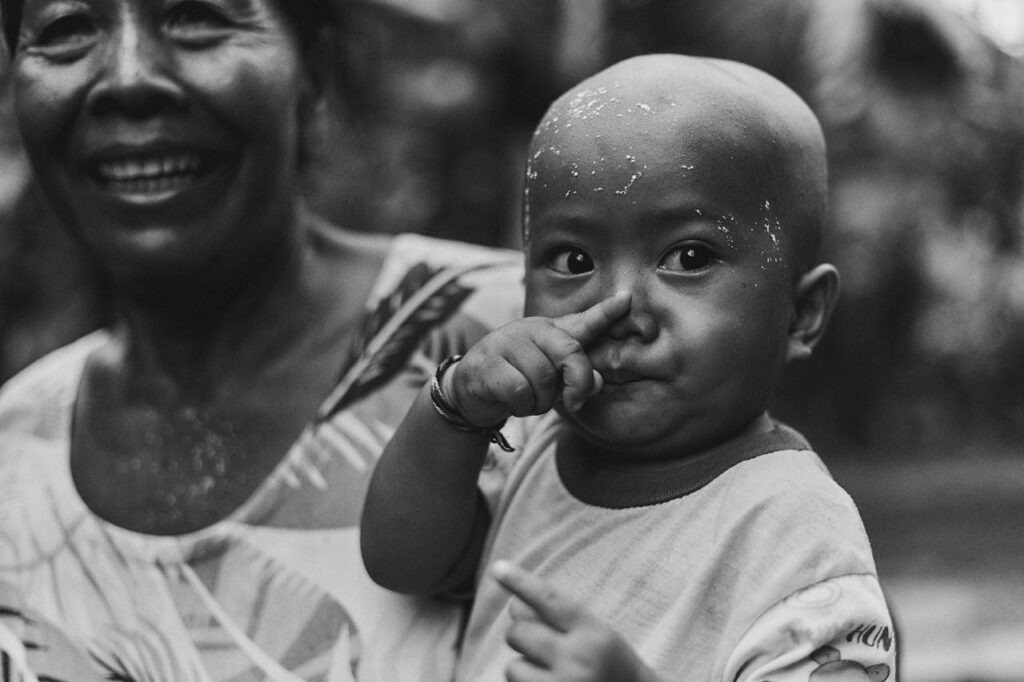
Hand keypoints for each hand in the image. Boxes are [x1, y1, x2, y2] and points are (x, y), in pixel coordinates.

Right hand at [449, 292, 630, 426]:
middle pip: (570, 352)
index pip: (582, 321)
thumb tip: (596, 382)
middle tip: (573, 401)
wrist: (470, 391)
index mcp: (551, 331)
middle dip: (578, 381)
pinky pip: (520, 391)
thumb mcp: (551, 381)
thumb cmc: (518, 382)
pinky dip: (522, 406)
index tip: (628, 299)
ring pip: (543, 378)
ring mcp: (507, 343)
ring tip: (529, 399)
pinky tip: (512, 402)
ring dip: (541, 401)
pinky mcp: (489, 363)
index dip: (606, 312)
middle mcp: (531, 330)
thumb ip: (576, 379)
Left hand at [492, 561, 664, 681]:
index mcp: (594, 633)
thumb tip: (513, 604)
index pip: (548, 600)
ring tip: (552, 675)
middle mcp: (578, 659)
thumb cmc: (611, 667)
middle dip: (523, 636)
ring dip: (524, 669)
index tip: (497, 568)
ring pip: (512, 667)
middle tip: (543, 646)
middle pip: (519, 631)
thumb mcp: (596, 635)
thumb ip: (558, 618)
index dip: (520, 581)